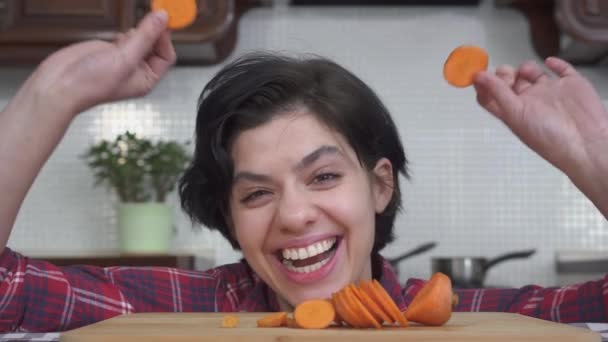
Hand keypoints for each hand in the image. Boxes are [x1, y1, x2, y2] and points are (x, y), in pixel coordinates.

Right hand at [29, 10, 175, 114]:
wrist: (59, 85)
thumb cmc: (91, 83)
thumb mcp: (125, 58)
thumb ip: (145, 37)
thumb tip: (162, 18)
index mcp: (146, 79)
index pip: (166, 55)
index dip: (166, 38)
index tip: (163, 20)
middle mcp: (137, 71)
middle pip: (156, 46)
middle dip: (154, 32)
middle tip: (153, 14)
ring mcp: (124, 60)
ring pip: (141, 40)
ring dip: (141, 31)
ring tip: (132, 30)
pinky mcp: (110, 51)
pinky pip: (127, 38)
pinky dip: (127, 32)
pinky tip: (121, 34)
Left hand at [473, 57, 607, 176]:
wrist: (586, 142)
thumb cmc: (550, 138)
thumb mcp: (515, 113)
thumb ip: (497, 92)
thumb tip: (478, 77)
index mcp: (514, 112)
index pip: (490, 96)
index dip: (483, 85)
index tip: (478, 72)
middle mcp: (531, 102)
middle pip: (509, 82)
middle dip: (504, 73)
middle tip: (506, 74)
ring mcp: (550, 93)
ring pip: (532, 74)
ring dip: (525, 68)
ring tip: (526, 72)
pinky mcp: (571, 85)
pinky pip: (561, 69)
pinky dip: (555, 63)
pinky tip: (550, 62)